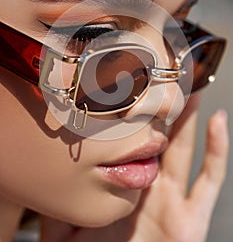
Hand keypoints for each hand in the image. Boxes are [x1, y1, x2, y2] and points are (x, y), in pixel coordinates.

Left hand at [40, 95, 228, 241]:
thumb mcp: (70, 230)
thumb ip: (55, 208)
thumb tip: (39, 185)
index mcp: (126, 184)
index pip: (131, 142)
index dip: (131, 117)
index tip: (125, 89)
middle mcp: (152, 185)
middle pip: (158, 137)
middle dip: (162, 108)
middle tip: (161, 75)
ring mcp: (174, 198)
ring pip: (184, 147)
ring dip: (189, 117)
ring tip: (190, 86)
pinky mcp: (193, 219)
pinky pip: (209, 179)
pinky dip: (217, 149)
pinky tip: (217, 120)